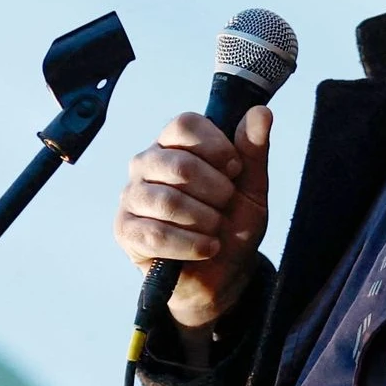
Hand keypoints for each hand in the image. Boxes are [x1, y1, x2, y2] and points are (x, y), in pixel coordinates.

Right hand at [114, 108, 272, 329]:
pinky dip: (191, 244)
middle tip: (225, 206)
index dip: (217, 148)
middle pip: (179, 164)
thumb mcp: (252, 187)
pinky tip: (206, 248)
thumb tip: (260, 111)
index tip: (234, 171)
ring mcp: (132, 197)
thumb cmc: (232, 225)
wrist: (225, 274)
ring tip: (215, 231)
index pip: (184, 124)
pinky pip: (156, 233)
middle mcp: (146, 164)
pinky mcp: (125, 230)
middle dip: (216, 192)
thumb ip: (253, 150)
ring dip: (205, 221)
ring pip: (168, 201)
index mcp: (174, 145)